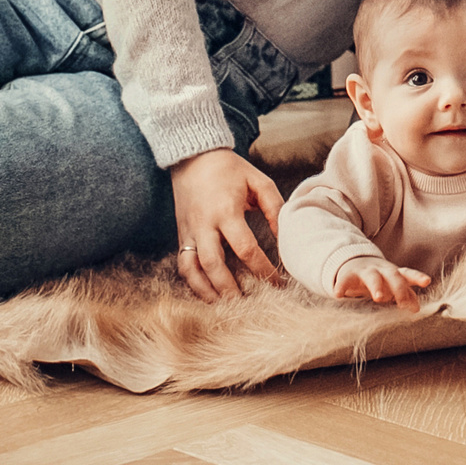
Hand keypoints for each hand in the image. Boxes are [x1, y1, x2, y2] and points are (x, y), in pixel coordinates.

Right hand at [169, 147, 284, 303]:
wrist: (193, 157)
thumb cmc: (230, 169)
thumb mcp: (258, 181)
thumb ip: (275, 208)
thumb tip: (284, 238)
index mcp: (226, 210)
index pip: (245, 248)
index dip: (263, 270)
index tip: (278, 284)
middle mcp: (204, 224)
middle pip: (215, 265)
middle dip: (231, 289)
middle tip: (249, 305)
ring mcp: (189, 231)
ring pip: (194, 269)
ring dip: (209, 291)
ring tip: (227, 306)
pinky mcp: (181, 235)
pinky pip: (183, 265)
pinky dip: (194, 283)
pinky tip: (208, 294)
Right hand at [333, 258, 434, 311]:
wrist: (354, 263)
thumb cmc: (380, 278)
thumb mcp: (393, 285)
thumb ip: (406, 294)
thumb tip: (417, 309)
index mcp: (394, 273)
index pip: (408, 274)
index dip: (418, 277)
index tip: (427, 281)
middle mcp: (382, 270)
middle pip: (393, 275)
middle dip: (398, 287)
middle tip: (402, 302)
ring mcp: (365, 271)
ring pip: (373, 276)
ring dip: (377, 286)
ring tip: (379, 298)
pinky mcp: (348, 274)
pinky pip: (345, 280)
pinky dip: (342, 287)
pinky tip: (339, 295)